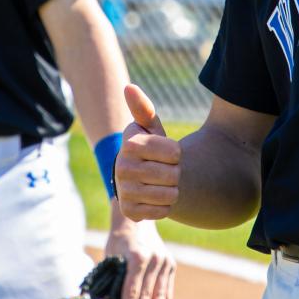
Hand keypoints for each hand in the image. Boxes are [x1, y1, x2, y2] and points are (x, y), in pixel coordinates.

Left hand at [103, 207, 174, 298]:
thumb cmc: (118, 242)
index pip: (132, 289)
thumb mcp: (111, 257)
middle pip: (147, 294)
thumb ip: (111, 278)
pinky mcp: (170, 265)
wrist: (137, 222)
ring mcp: (164, 262)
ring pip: (160, 294)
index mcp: (137, 256)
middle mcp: (153, 259)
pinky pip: (168, 290)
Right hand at [116, 84, 180, 221]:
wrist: (141, 178)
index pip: (174, 153)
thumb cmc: (151, 148)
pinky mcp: (129, 211)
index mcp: (130, 144)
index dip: (176, 154)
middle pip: (172, 175)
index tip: (167, 152)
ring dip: (172, 190)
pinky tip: (156, 198)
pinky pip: (162, 211)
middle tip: (165, 170)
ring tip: (162, 183)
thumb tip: (129, 87)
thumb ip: (143, 108)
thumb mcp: (150, 128)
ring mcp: (124, 191)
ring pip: (169, 195)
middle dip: (175, 173)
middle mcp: (122, 167)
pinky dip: (165, 206)